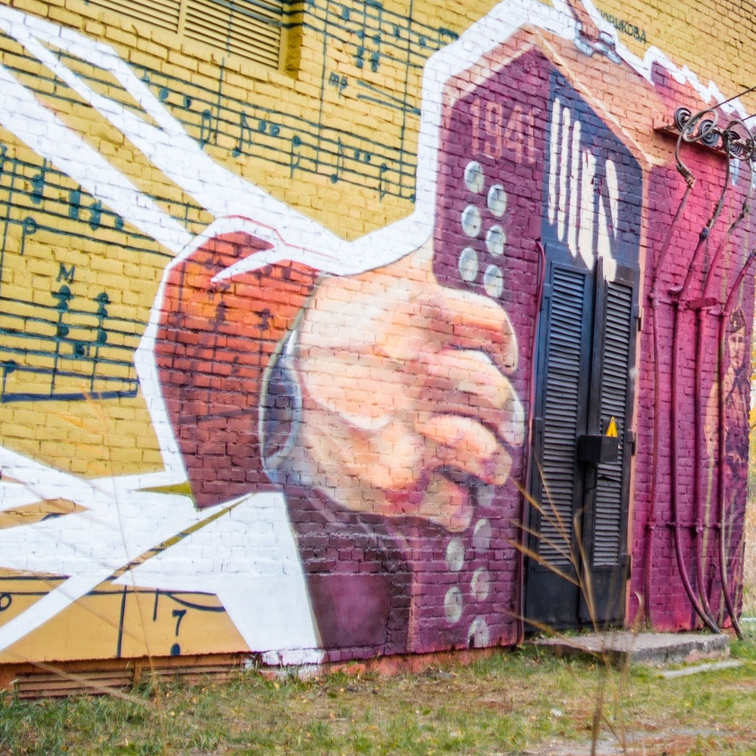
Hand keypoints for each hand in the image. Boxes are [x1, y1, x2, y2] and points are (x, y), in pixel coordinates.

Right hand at [278, 249, 522, 530]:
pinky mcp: (395, 481)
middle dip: (507, 415)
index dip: (503, 349)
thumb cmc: (304, 332)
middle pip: (496, 396)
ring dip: (495, 463)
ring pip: (486, 452)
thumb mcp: (362, 276)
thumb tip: (436, 246)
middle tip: (506, 425)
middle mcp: (423, 371)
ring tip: (492, 467)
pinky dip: (459, 510)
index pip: (493, 330)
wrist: (248, 385)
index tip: (503, 362)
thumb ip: (408, 265)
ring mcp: (411, 429)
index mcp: (422, 315)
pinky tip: (454, 504)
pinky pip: (452, 505)